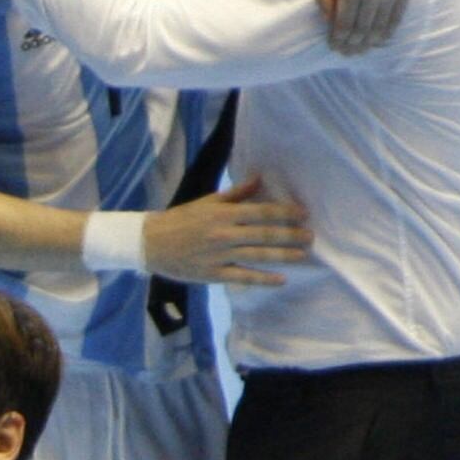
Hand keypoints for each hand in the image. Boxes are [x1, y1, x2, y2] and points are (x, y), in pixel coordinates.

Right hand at [141, 174, 309, 287]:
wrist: (149, 243)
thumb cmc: (179, 220)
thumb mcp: (206, 202)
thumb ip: (235, 194)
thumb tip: (259, 179)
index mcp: (224, 214)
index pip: (262, 212)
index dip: (286, 212)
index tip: (304, 214)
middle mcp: (224, 234)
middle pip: (265, 235)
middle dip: (291, 235)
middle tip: (311, 237)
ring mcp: (219, 255)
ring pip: (258, 256)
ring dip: (284, 256)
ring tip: (303, 255)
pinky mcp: (213, 273)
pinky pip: (242, 277)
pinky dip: (262, 279)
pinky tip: (280, 280)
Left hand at [317, 0, 417, 53]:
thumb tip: (328, 20)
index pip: (344, 26)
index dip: (338, 41)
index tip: (334, 48)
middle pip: (362, 31)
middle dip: (353, 46)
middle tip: (347, 54)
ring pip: (380, 28)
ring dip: (369, 43)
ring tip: (361, 50)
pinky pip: (396, 18)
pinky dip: (387, 32)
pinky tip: (379, 38)